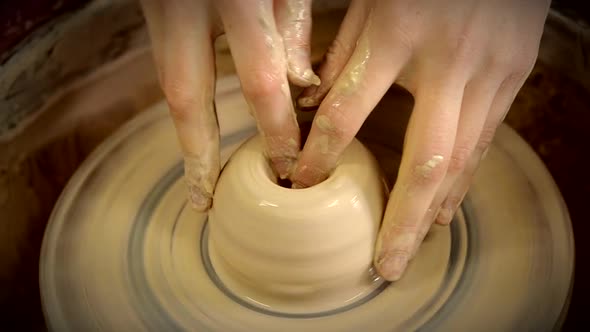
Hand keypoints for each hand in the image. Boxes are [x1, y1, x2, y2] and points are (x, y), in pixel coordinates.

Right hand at [139, 0, 318, 209]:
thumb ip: (291, 23)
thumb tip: (301, 84)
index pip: (260, 81)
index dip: (274, 129)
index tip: (285, 165)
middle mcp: (185, 8)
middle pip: (187, 97)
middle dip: (197, 153)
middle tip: (203, 198)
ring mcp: (160, 8)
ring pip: (170, 81)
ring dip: (187, 130)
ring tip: (197, 172)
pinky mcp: (153, 8)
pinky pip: (168, 60)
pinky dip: (185, 95)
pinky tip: (194, 123)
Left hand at [291, 0, 549, 279]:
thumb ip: (343, 49)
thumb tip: (313, 103)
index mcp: (398, 31)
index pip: (348, 110)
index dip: (322, 153)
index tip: (302, 183)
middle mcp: (448, 59)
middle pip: (425, 160)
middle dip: (402, 220)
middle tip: (385, 265)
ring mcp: (490, 70)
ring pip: (462, 158)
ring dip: (435, 209)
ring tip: (412, 247)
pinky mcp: (513, 74)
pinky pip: (485, 138)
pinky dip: (462, 177)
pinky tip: (444, 207)